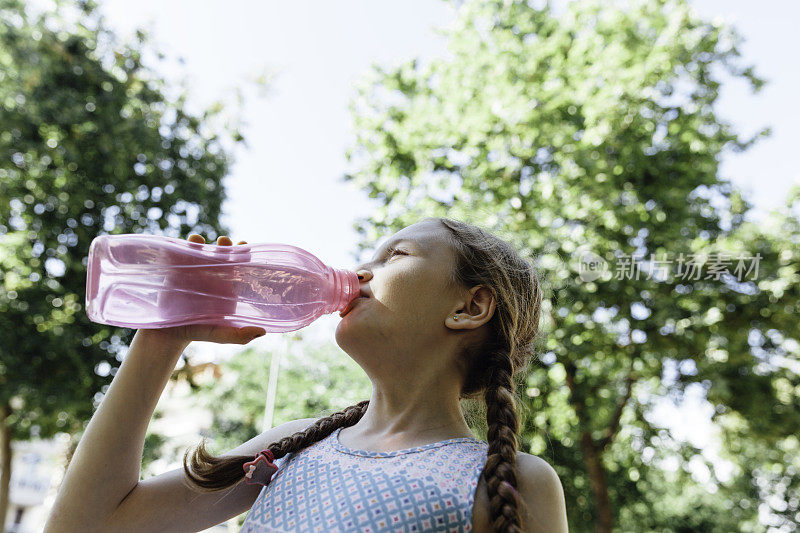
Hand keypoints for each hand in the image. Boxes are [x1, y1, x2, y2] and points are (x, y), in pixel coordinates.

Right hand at [137, 234, 266, 344]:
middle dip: (224, 245)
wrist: (170, 334)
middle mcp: (213, 277)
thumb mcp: (221, 335)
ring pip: (200, 253)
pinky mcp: (177, 273)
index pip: (239, 268)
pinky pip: (179, 257)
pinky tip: (180, 246)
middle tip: (224, 240)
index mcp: (227, 287)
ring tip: (197, 240)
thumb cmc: (200, 332)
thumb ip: (240, 335)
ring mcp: (195, 273)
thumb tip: (262, 332)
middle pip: (222, 256)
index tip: (244, 247)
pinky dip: (180, 249)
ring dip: (200, 244)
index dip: (243, 256)